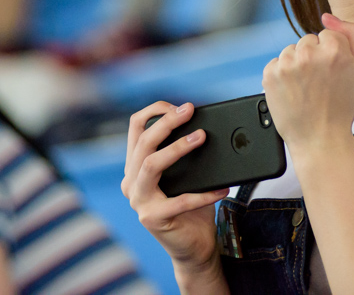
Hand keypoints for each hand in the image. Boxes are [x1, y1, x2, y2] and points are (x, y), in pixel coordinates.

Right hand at [122, 101, 228, 279]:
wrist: (194, 248)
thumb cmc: (192, 208)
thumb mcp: (187, 175)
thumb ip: (185, 153)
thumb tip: (205, 125)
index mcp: (135, 167)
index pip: (135, 128)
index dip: (154, 112)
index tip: (178, 106)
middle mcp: (130, 182)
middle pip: (143, 142)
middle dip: (167, 122)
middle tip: (189, 110)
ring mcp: (139, 201)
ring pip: (151, 164)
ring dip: (177, 147)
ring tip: (201, 137)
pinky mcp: (153, 218)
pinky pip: (180, 199)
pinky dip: (204, 193)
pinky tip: (222, 188)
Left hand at [262, 13, 353, 152]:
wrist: (320, 138)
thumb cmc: (344, 105)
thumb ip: (353, 34)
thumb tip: (327, 16)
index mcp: (334, 49)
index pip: (328, 35)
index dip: (332, 54)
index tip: (333, 73)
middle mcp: (308, 53)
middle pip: (308, 40)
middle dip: (313, 57)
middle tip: (319, 83)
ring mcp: (286, 64)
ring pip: (291, 50)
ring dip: (297, 64)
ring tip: (306, 88)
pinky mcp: (270, 74)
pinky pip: (276, 62)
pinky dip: (282, 74)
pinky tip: (293, 90)